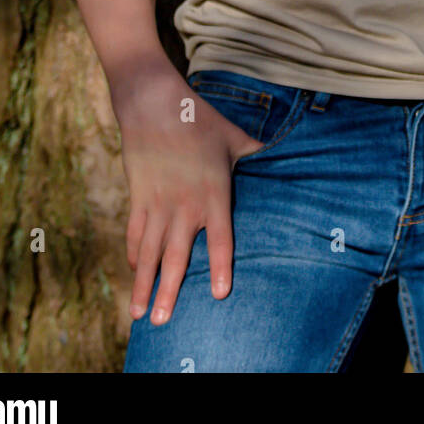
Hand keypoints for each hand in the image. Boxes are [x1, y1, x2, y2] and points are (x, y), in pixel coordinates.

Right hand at [112, 60, 265, 325]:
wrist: (153, 101)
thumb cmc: (200, 118)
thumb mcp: (234, 137)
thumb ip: (257, 155)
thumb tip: (288, 158)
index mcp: (213, 191)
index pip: (220, 236)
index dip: (221, 265)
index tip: (220, 294)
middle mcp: (184, 203)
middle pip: (176, 254)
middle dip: (169, 290)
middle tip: (163, 322)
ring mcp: (157, 201)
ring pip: (150, 251)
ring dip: (144, 284)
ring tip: (139, 315)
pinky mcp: (138, 195)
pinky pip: (135, 232)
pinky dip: (135, 254)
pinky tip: (137, 273)